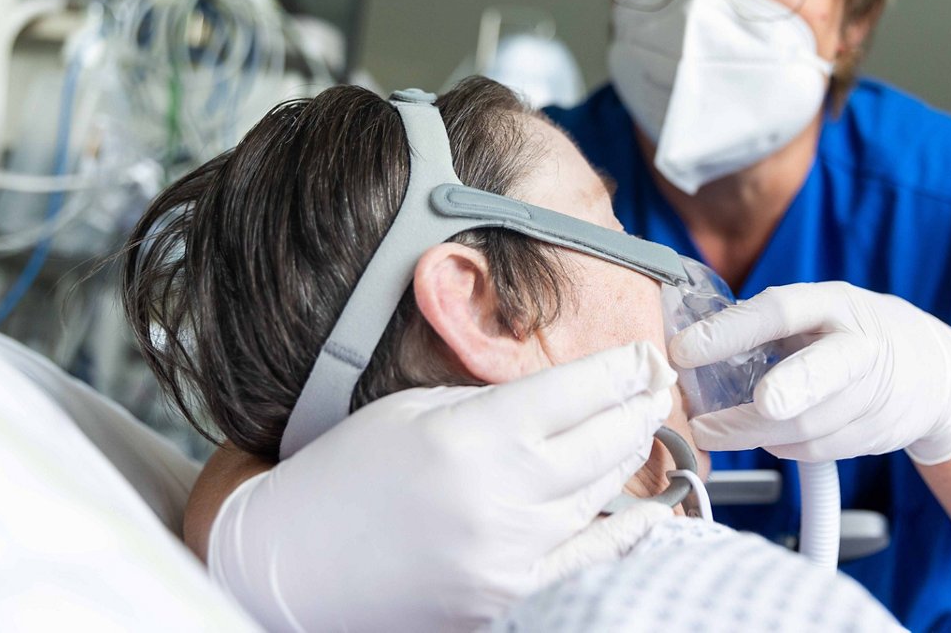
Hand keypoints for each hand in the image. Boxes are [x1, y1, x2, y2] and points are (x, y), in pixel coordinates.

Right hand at [208, 341, 676, 631]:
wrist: (291, 564)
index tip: (646, 356)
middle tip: (660, 384)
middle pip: (600, 441)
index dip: (621, 370)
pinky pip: (586, 560)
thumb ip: (491, 403)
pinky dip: (627, 533)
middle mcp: (498, 495)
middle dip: (640, 406)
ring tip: (645, 427)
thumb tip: (558, 399)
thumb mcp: (413, 410)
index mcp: (471, 436)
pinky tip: (654, 509)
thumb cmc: (345, 476)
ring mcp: (506, 553)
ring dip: (630, 455)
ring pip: (598, 495)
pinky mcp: (505, 595)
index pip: (574, 392)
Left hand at [670, 283, 950, 464]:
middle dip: (779, 393)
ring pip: (808, 427)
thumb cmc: (856, 332)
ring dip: (751, 433)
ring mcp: (872, 397)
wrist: (935, 372)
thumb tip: (695, 339)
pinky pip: (814, 450)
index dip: (732, 330)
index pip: (781, 311)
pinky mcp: (874, 437)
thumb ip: (769, 323)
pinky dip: (780, 446)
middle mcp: (859, 349)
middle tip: (721, 418)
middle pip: (819, 375)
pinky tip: (762, 434)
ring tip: (710, 429)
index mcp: (837, 305)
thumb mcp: (821, 308)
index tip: (684, 350)